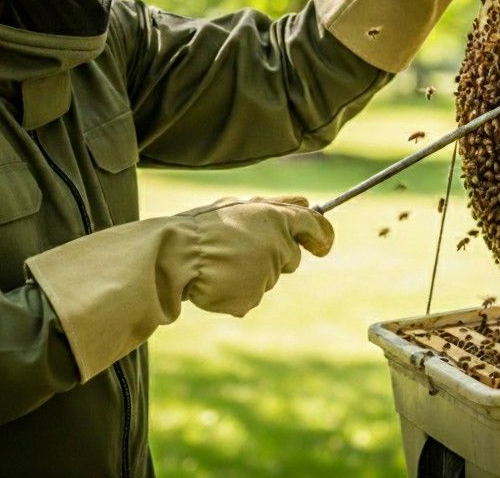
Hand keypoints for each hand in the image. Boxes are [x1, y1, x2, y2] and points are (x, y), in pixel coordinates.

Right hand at [180, 196, 333, 316]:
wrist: (176, 254)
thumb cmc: (205, 226)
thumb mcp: (240, 207)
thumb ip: (278, 206)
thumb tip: (308, 203)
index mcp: (276, 218)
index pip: (313, 225)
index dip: (321, 235)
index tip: (322, 245)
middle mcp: (278, 246)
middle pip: (292, 258)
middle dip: (275, 256)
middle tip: (242, 249)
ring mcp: (267, 274)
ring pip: (269, 278)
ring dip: (251, 273)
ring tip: (221, 262)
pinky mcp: (253, 297)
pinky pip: (251, 296)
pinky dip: (237, 292)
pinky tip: (217, 280)